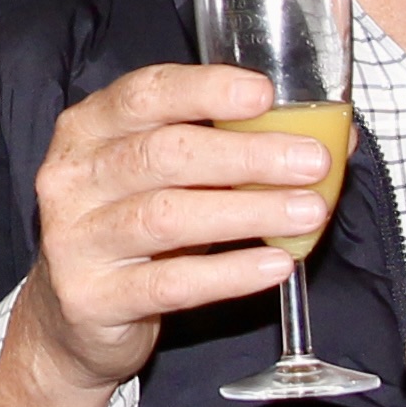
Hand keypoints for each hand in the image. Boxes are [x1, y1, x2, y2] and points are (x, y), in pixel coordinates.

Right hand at [0, 63, 333, 406]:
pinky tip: (274, 265)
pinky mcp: (93, 299)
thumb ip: (231, 148)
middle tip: (312, 161)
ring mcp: (75, 240)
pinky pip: (171, 283)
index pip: (145, 94)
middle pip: (164, 153)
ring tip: (307, 212)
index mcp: (88, 130)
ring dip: (247, 211)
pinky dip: (230, 273)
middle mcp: (72, 179)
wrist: (74, 317)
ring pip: (168, 216)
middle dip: (246, 154)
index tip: (264, 94)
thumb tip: (333, 136)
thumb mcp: (166, 177)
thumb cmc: (133, 228)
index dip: (205, 88)